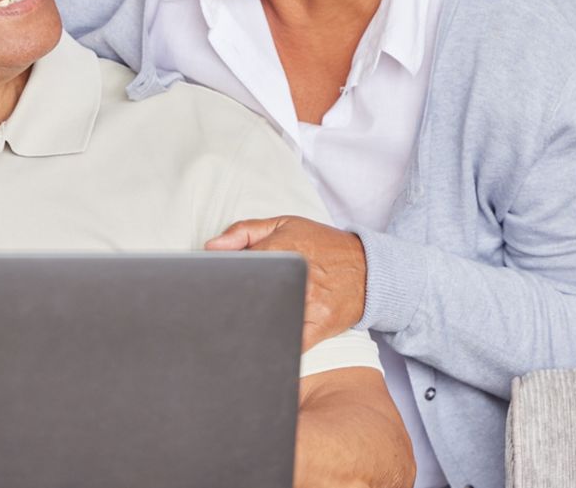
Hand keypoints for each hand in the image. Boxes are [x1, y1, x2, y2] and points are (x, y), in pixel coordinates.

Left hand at [206, 216, 366, 351]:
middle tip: (211, 314)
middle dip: (228, 307)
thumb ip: (245, 231)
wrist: (369, 268)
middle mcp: (297, 279)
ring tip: (230, 331)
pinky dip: (270, 348)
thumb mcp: (285, 225)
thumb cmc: (322, 245)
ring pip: (266, 324)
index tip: (206, 290)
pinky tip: (255, 350)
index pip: (237, 269)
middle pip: (248, 300)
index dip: (218, 280)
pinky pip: (289, 345)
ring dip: (246, 329)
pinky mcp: (320, 327)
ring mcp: (310, 306)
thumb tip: (210, 246)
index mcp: (283, 250)